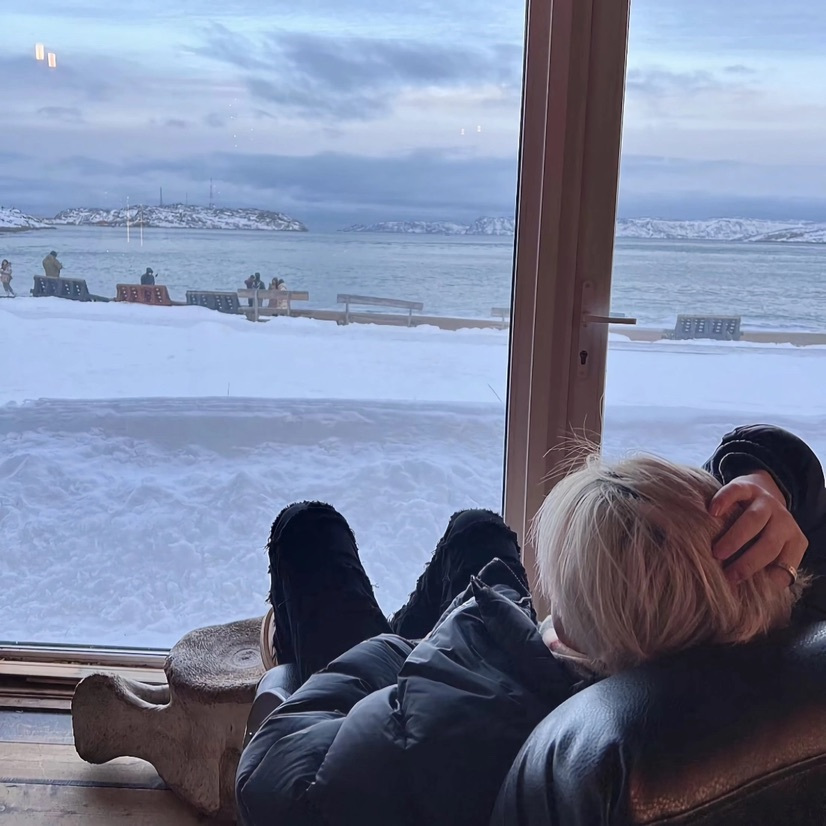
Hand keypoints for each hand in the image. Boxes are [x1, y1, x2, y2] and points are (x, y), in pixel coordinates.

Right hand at [709, 470, 806, 587]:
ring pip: (754, 520)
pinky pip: (736, 492)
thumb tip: (752, 598)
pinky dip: (724, 502)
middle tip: (728, 575)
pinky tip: (712, 513)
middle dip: (748, 562)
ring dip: (735, 538)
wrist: (763, 491)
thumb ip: (767, 568)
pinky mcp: (747, 486)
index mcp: (794, 541)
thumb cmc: (762, 530)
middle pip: (769, 544)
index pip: (785, 564)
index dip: (766, 579)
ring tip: (717, 552)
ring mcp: (766, 502)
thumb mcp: (773, 549)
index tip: (745, 588)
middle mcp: (784, 521)